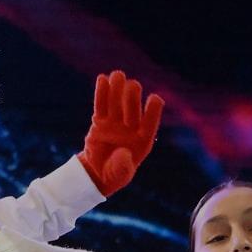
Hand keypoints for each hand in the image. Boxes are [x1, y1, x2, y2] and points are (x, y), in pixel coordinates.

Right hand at [77, 70, 163, 196]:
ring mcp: (115, 123)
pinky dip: (101, 93)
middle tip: (131, 85)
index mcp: (142, 140)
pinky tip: (102, 79)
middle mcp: (131, 128)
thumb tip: (124, 153)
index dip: (153, 111)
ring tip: (117, 75)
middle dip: (132, 98)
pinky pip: (101, 106)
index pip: (150, 123)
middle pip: (132, 109)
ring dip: (117, 89)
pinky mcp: (100, 121)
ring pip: (117, 103)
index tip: (154, 99)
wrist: (96, 174)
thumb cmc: (114, 175)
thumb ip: (123, 167)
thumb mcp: (119, 176)